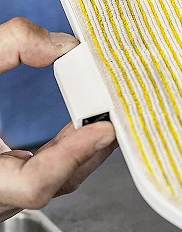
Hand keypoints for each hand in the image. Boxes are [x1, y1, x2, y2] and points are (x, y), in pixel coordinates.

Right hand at [0, 18, 116, 221]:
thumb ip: (8, 46)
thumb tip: (62, 45)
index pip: (36, 185)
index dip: (72, 158)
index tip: (102, 129)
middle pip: (55, 185)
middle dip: (91, 150)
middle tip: (121, 113)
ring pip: (53, 184)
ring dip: (84, 150)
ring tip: (111, 114)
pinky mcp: (2, 184)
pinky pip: (43, 175)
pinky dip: (67, 151)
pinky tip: (84, 124)